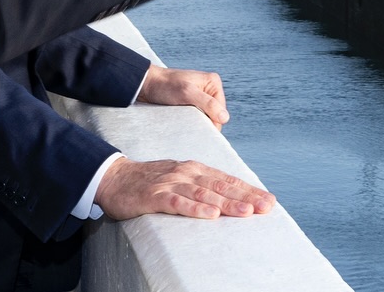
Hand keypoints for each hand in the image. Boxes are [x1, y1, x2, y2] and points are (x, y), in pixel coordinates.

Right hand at [95, 157, 275, 219]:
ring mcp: (170, 183)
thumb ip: (201, 187)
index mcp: (194, 169)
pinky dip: (194, 208)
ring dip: (226, 203)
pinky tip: (209, 215)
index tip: (268, 201)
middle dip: (245, 197)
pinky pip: (177, 203)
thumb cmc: (150, 182)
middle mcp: (186, 173)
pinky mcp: (154, 196)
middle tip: (266, 207)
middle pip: (220, 186)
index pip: (227, 180)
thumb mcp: (179, 180)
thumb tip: (227, 199)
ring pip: (203, 194)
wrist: (114, 177)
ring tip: (246, 212)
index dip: (249, 190)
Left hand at [138, 65, 228, 129]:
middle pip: (214, 115)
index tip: (199, 130)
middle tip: (190, 127)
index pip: (221, 112)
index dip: (212, 123)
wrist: (145, 84)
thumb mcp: (187, 93)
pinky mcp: (190, 103)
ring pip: (205, 117)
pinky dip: (191, 122)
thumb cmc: (165, 86)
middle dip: (204, 123)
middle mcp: (209, 89)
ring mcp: (200, 96)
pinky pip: (196, 117)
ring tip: (185, 124)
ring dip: (197, 123)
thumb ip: (207, 104)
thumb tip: (225, 118)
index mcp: (213, 83)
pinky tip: (183, 124)